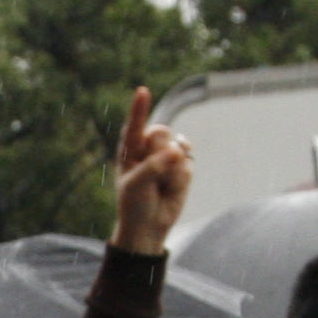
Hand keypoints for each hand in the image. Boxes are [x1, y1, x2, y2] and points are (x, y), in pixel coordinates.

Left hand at [108, 88, 193, 258]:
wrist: (149, 227)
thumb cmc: (134, 204)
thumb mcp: (136, 185)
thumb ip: (153, 166)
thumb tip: (179, 149)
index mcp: (130, 148)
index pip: (135, 125)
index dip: (139, 108)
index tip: (142, 91)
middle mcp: (149, 147)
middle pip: (161, 132)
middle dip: (159, 151)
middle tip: (152, 173)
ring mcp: (168, 156)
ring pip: (177, 149)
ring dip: (170, 171)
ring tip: (160, 186)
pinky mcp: (183, 167)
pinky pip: (188, 165)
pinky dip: (180, 178)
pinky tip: (171, 188)